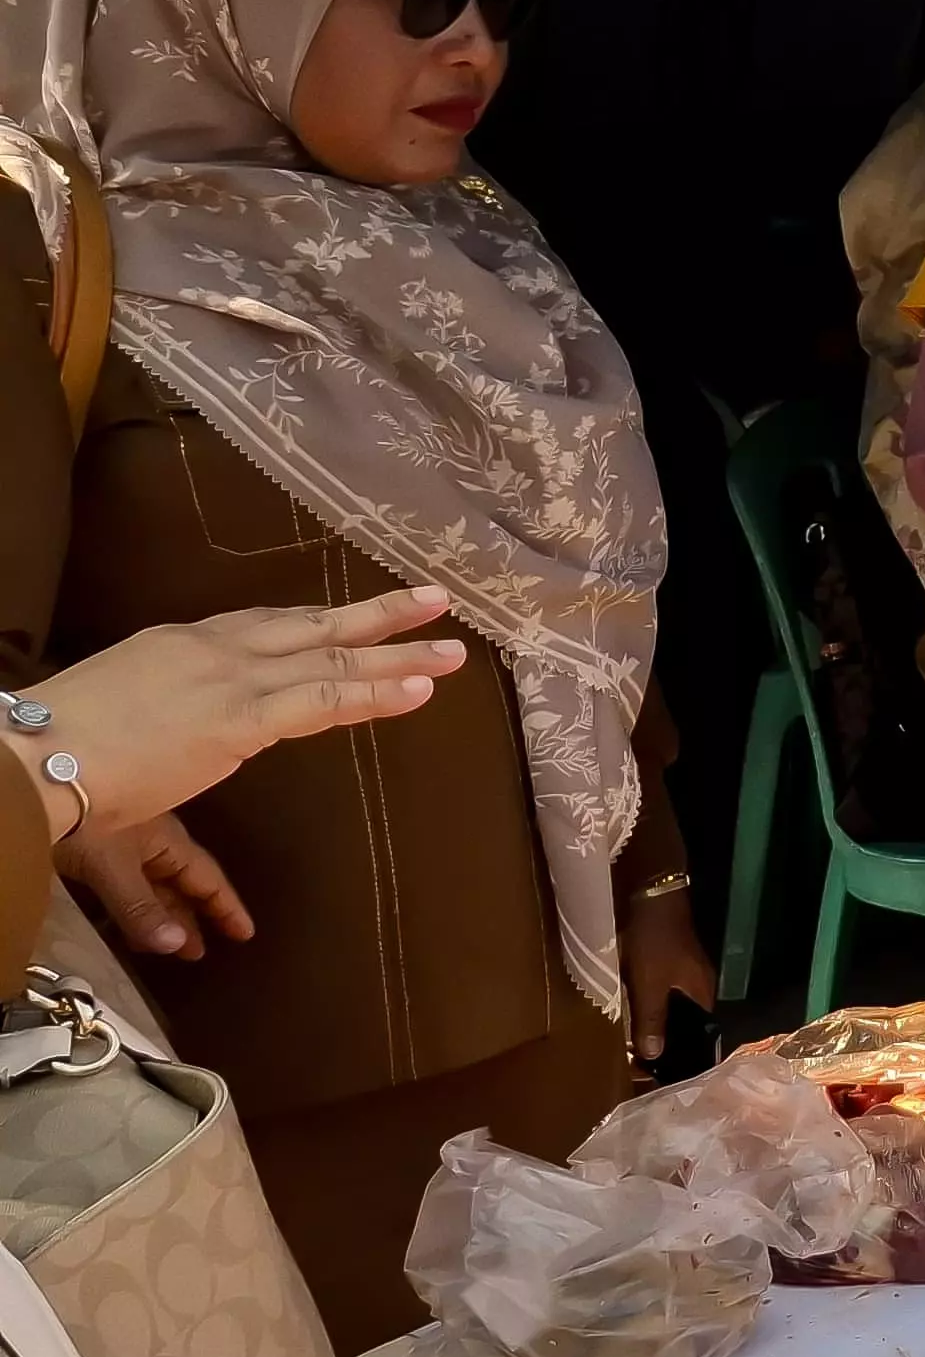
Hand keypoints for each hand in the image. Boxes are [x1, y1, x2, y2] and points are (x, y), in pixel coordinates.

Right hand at [25, 587, 461, 843]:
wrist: (35, 756)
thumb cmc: (62, 743)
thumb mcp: (120, 704)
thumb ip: (165, 707)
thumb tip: (186, 723)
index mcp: (181, 643)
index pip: (266, 625)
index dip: (318, 622)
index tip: (358, 616)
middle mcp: (215, 649)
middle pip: (313, 624)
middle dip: (378, 615)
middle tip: (435, 600)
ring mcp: (231, 679)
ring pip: (334, 659)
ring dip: (399, 656)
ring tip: (452, 654)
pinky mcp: (241, 717)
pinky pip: (324, 700)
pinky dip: (375, 694)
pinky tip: (416, 692)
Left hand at [60, 815, 245, 959]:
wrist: (48, 790)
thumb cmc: (87, 824)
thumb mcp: (115, 868)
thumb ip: (142, 909)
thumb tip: (178, 945)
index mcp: (169, 844)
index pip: (208, 880)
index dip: (227, 907)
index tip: (245, 933)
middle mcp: (154, 845)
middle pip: (181, 888)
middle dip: (191, 920)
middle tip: (198, 952)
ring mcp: (126, 849)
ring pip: (153, 890)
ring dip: (160, 919)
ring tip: (162, 947)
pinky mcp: (99, 855)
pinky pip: (127, 889)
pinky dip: (133, 911)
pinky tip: (126, 926)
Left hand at [620, 885, 717, 1063]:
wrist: (653, 896)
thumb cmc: (654, 943)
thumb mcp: (649, 984)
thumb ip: (651, 1019)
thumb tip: (654, 1056)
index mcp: (702, 995)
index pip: (701, 1036)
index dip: (684, 1055)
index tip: (664, 1073)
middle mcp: (700, 987)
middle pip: (687, 1024)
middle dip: (668, 1042)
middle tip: (643, 1062)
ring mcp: (686, 974)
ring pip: (674, 1010)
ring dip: (657, 1024)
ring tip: (635, 1043)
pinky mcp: (672, 964)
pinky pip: (665, 996)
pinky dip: (652, 1008)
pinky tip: (634, 1013)